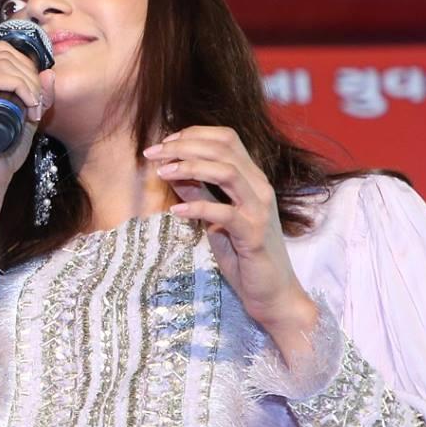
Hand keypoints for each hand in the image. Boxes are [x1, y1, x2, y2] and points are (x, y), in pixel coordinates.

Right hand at [0, 44, 54, 219]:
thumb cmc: (0, 155)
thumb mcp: (24, 118)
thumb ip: (36, 95)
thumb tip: (49, 71)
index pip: (0, 52)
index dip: (26, 67)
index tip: (37, 96)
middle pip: (3, 54)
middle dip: (30, 76)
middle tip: (39, 104)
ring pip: (3, 64)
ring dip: (29, 85)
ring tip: (34, 109)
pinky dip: (21, 88)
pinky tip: (29, 107)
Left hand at [143, 126, 314, 339]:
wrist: (271, 292)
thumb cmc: (243, 255)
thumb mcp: (213, 219)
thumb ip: (198, 193)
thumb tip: (171, 170)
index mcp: (252, 178)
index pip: (226, 138)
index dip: (193, 134)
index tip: (164, 143)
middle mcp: (259, 187)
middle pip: (223, 149)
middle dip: (183, 146)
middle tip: (153, 153)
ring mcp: (259, 209)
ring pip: (227, 172)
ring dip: (190, 167)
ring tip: (162, 172)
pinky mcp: (254, 234)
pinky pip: (224, 213)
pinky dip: (197, 207)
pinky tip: (176, 211)